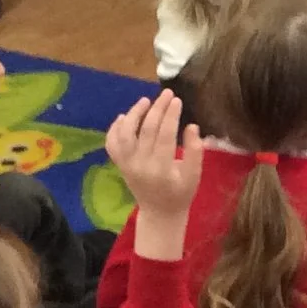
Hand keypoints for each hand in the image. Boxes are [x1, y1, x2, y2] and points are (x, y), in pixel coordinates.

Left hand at [107, 93, 204, 254]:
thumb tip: (192, 126)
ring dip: (134, 114)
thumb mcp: (194, 176)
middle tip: (167, 93)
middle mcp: (140, 165)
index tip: (177, 100)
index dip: (171, 115)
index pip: (164, 135)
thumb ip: (195, 151)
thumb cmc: (181, 194)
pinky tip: (124, 116)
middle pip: (146, 130)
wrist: (160, 214)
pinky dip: (114, 129)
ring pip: (124, 134)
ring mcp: (127, 165)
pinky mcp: (120, 165)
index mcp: (161, 169)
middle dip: (157, 108)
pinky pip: (111, 144)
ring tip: (145, 101)